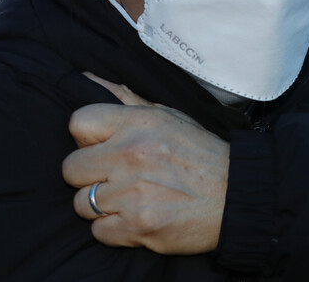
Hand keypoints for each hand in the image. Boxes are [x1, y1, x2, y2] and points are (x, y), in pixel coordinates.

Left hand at [63, 74, 228, 254]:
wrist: (236, 196)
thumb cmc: (201, 154)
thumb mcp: (167, 116)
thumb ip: (124, 99)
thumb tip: (85, 78)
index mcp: (138, 123)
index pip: (78, 123)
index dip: (86, 139)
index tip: (101, 148)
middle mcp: (131, 155)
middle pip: (71, 168)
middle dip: (89, 175)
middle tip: (113, 177)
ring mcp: (132, 193)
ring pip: (82, 203)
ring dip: (102, 204)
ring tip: (128, 198)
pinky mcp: (137, 226)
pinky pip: (98, 230)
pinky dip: (114, 228)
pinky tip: (135, 217)